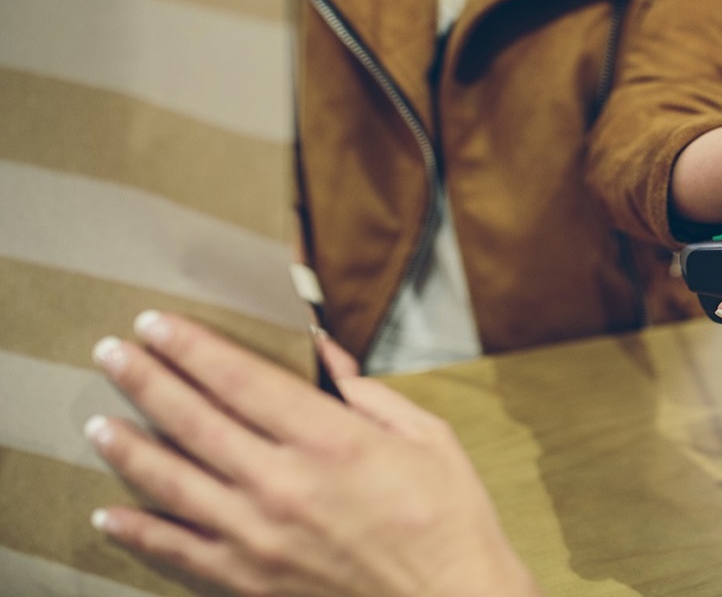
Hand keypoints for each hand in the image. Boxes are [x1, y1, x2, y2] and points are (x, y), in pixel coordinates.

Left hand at [86, 312, 539, 596]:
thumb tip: (321, 354)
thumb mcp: (427, 435)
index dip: (192, 346)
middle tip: (110, 353)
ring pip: (172, 483)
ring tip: (98, 423)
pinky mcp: (251, 580)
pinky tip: (109, 514)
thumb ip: (366, 393)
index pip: (240, 378)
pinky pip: (179, 551)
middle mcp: (284, 484)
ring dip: (128, 448)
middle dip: (146, 380)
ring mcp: (260, 537)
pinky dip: (139, 532)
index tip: (157, 323)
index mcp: (331, 440)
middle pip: (194, 421)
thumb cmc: (449, 518)